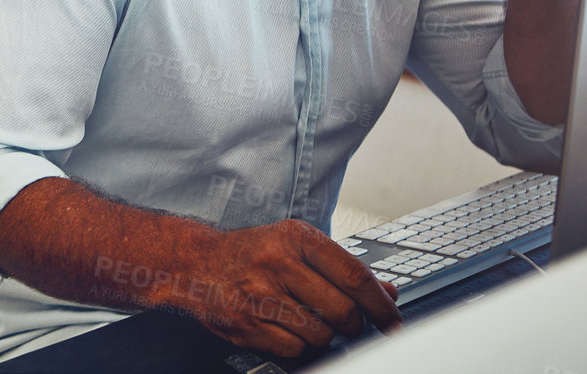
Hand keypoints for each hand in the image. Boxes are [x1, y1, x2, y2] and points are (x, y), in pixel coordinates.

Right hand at [173, 220, 399, 357]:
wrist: (193, 264)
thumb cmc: (251, 254)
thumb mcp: (294, 247)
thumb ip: (341, 269)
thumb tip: (389, 293)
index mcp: (295, 237)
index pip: (354, 275)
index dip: (381, 304)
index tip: (393, 321)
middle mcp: (277, 263)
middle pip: (343, 311)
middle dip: (354, 325)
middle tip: (350, 325)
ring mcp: (260, 294)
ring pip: (321, 334)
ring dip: (324, 335)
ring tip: (308, 320)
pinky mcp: (247, 323)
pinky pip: (295, 349)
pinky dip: (298, 344)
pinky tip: (285, 328)